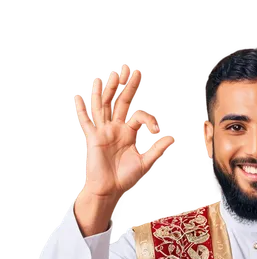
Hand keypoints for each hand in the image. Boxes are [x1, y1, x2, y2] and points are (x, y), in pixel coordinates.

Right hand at [73, 64, 175, 200]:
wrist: (110, 190)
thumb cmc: (125, 177)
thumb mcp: (145, 162)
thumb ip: (157, 148)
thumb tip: (172, 136)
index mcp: (128, 132)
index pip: (139, 115)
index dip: (150, 119)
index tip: (157, 130)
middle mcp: (115, 128)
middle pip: (120, 102)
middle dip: (125, 85)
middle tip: (130, 67)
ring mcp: (103, 131)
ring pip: (104, 106)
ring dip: (107, 90)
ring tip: (111, 74)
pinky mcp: (93, 138)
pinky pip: (86, 122)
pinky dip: (82, 109)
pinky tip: (79, 95)